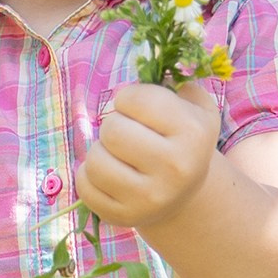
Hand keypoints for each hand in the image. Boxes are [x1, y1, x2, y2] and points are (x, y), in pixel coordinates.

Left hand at [76, 79, 222, 248]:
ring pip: (94, 159)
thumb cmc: (181, 140)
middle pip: (112, 129)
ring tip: (118, 155)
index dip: (129, 99)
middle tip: (127, 135)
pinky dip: (89, 175)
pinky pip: (84, 185)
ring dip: (100, 151)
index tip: (137, 110)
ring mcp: (150, 197)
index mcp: (193, 133)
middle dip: (114, 126)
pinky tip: (108, 176)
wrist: (185, 196)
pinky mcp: (125, 217)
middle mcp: (175, 168)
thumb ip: (176, 80)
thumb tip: (151, 60)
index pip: (133, 98)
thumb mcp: (194, 107)